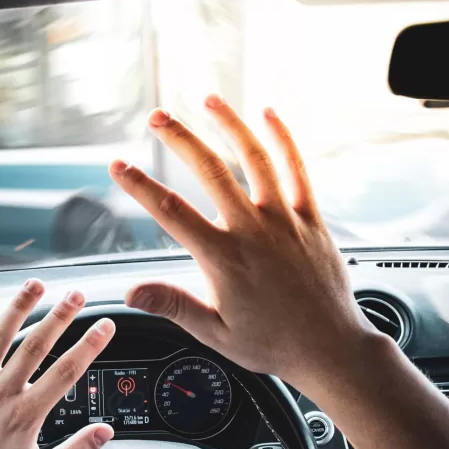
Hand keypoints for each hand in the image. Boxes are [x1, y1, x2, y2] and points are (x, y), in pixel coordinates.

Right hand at [109, 95, 378, 390]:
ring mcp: (284, 220)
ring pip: (254, 160)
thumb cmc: (273, 344)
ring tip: (208, 100)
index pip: (171, 212)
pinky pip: (296, 170)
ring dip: (229, 126)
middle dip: (180, 139)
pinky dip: (283, 140)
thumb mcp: (214, 332)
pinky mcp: (310, 218)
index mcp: (224, 259)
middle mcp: (253, 231)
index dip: (140, 186)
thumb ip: (172, 304)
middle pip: (211, 172)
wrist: (330, 348)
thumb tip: (131, 292)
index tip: (118, 166)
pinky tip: (269, 115)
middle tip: (157, 118)